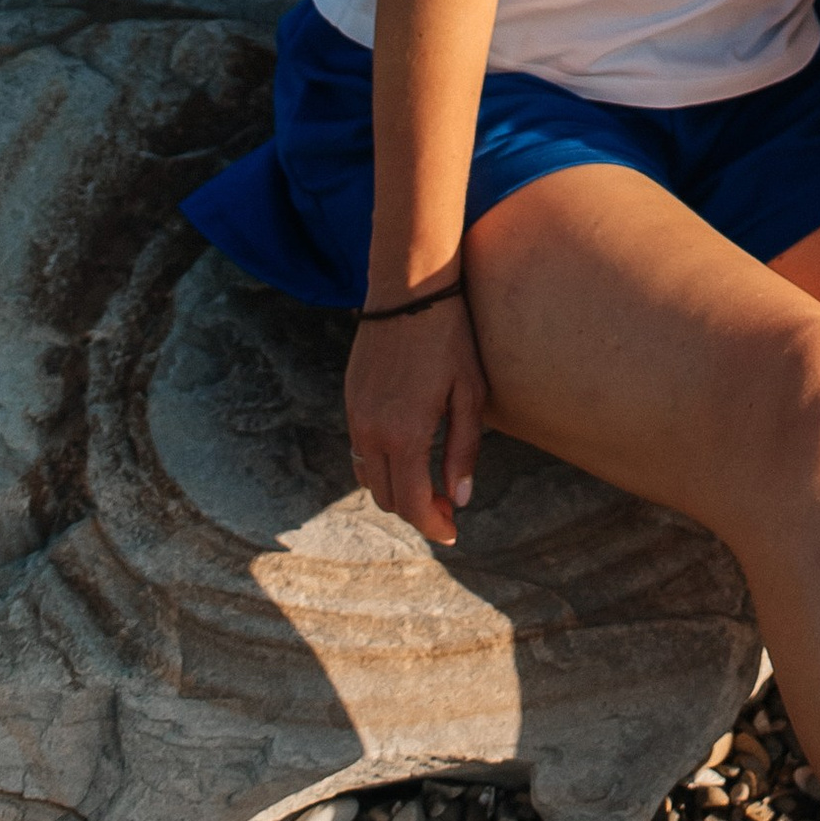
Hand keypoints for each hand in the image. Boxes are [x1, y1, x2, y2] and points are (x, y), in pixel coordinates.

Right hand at [346, 292, 488, 546]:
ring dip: (396, 489)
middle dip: (417, 509)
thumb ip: (462, 451)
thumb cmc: (449, 338)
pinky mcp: (350, 399)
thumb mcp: (468, 394)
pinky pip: (359, 449)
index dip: (434, 524)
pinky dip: (380, 464)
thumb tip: (460, 499)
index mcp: (403, 435)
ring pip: (369, 477)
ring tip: (428, 481)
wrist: (409, 290)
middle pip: (387, 498)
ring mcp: (356, 415)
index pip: (413, 504)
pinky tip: (408, 451)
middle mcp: (371, 432)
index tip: (453, 529)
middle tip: (447, 504)